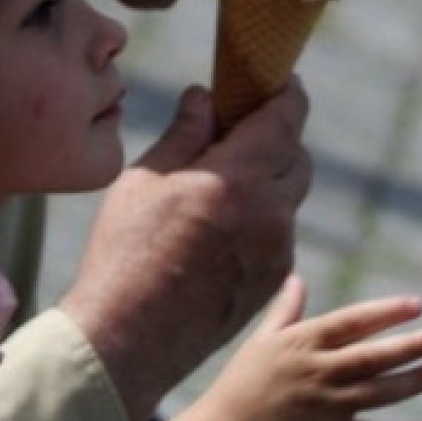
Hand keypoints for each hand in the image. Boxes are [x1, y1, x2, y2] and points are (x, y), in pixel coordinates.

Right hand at [59, 82, 311, 420]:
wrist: (127, 339)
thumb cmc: (124, 253)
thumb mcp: (144, 180)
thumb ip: (185, 133)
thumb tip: (205, 96)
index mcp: (239, 178)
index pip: (285, 120)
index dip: (289, 95)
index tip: (283, 81)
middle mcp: (271, 212)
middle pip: (298, 158)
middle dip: (279, 138)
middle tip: (247, 131)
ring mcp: (278, 249)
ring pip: (289, 198)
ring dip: (270, 182)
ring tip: (227, 185)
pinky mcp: (273, 278)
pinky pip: (280, 234)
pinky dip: (263, 220)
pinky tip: (224, 230)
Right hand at [197, 276, 421, 420]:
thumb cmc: (245, 380)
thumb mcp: (263, 340)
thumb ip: (287, 310)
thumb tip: (296, 279)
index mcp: (305, 343)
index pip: (352, 322)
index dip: (385, 312)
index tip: (417, 304)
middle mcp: (318, 372)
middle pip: (372, 357)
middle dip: (409, 346)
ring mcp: (325, 406)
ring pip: (376, 394)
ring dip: (412, 383)